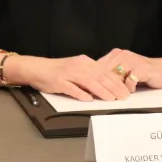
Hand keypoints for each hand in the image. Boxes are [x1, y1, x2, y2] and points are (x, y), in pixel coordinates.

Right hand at [12, 54, 131, 101]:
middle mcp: (78, 66)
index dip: (116, 82)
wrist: (37, 68)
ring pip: (88, 81)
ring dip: (101, 91)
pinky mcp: (58, 81)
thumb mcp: (76, 69)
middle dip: (113, 87)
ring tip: (111, 99)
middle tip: (123, 97)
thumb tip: (106, 87)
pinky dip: (80, 93)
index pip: (104, 72)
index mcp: (84, 62)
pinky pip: (71, 88)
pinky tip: (88, 100)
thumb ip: (90, 76)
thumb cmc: (57, 71)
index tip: (125, 91)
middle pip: (99, 76)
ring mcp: (68, 73)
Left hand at [97, 48, 161, 91]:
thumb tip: (94, 84)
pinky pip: (130, 80)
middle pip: (105, 72)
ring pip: (116, 76)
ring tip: (117, 96)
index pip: (98, 66)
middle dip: (102, 85)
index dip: (93, 78)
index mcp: (116, 54)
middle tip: (102, 96)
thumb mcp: (125, 71)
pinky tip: (131, 91)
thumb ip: (112, 74)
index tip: (89, 89)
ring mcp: (132, 61)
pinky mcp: (142, 68)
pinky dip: (129, 88)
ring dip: (115, 88)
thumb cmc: (143, 72)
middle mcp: (122, 55)